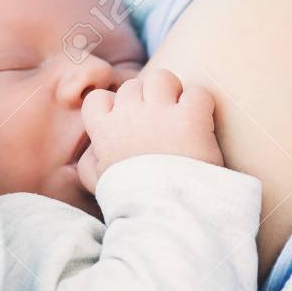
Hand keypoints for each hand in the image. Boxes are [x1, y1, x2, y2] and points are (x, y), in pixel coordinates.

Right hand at [77, 66, 223, 193]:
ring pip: (163, 77)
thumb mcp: (100, 184)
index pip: (98, 98)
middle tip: (160, 124)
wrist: (164, 213)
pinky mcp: (191, 116)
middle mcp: (129, 113)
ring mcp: (160, 111)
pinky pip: (198, 93)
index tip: (127, 122)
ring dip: (173, 93)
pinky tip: (202, 125)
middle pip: (134, 85)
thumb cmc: (132, 200)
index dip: (114, 106)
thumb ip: (89, 163)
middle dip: (147, 99)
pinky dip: (202, 106)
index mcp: (105, 129)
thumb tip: (92, 150)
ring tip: (180, 117)